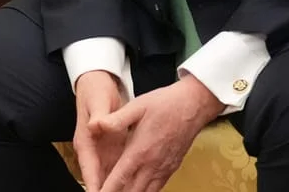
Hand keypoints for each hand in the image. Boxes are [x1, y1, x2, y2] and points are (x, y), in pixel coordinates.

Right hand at [73, 71, 128, 190]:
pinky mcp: (112, 149)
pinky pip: (118, 169)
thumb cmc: (95, 91)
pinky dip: (125, 180)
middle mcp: (92, 151)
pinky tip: (136, 187)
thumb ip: (98, 117)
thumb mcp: (97, 102)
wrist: (97, 83)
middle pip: (99, 179)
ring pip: (109, 177)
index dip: (96, 186)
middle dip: (108, 191)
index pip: (89, 171)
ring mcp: (102, 152)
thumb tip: (95, 126)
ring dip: (118, 188)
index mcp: (85, 142)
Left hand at [94, 74, 223, 191]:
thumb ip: (115, 119)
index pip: (119, 179)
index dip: (107, 190)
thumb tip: (94, 126)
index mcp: (140, 151)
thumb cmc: (165, 104)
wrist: (194, 105)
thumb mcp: (137, 106)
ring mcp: (163, 168)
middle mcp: (152, 164)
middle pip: (131, 191)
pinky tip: (138, 191)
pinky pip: (157, 188)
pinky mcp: (171, 168)